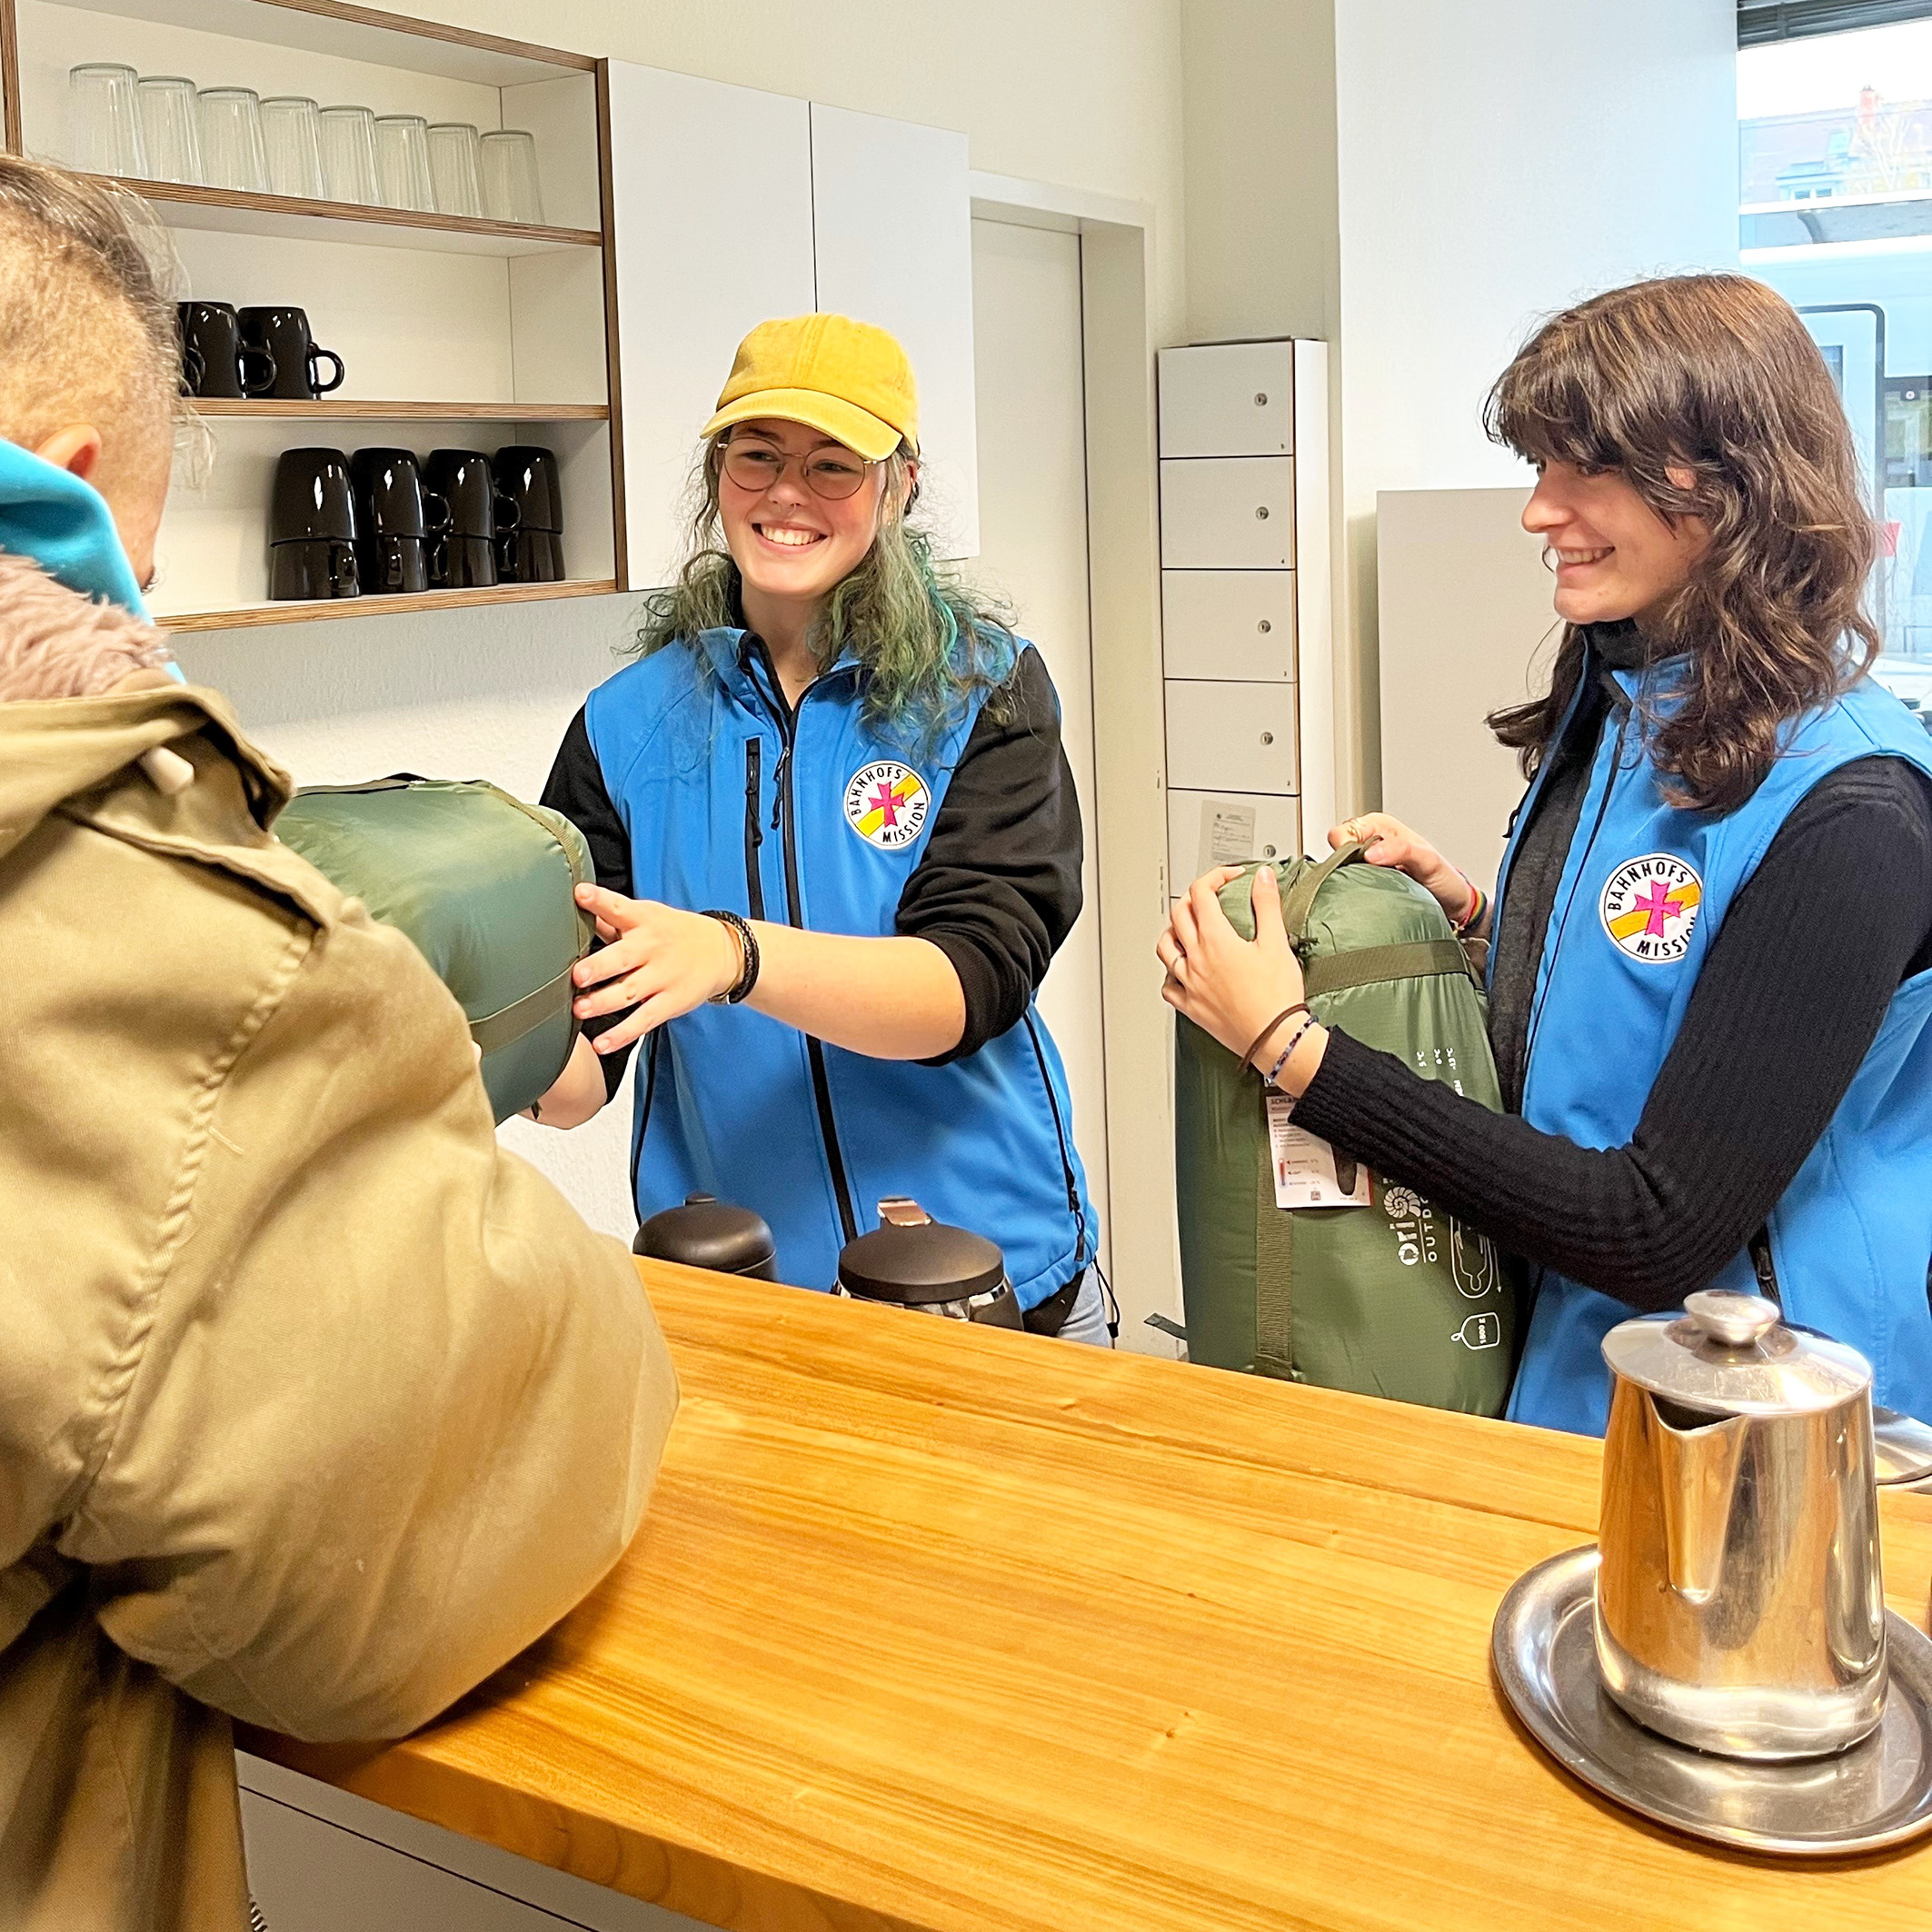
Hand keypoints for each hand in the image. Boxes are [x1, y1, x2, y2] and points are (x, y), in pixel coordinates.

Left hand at [569, 885, 741, 1054]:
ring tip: (581, 1010)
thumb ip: (612, 917)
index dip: (599, 901)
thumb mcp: (648, 916)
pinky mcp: (670, 1003)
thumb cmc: (674, 933)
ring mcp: (662, 977)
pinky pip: (644, 1020)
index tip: (581, 894)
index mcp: (644, 921)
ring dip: (604, 1002)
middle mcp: (652, 948)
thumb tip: (576, 907)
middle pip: (623, 957)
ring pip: (630, 992)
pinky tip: (602, 1044)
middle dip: (600, 966)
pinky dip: (623, 1034)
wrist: (721, 953)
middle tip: (578, 975)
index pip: (620, 908)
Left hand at [1157, 865, 1316, 1079]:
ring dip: (1173, 931)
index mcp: (1215, 940)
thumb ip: (1267, 904)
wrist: (1275, 1037)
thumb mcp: (1277, 942)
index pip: (1201, 894)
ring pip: (1165, 948)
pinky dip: (1171, 973)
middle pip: (1179, 915)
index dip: (1215, 876)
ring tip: (1187, 927)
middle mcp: (1196, 959)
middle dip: (1194, 897)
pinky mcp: (1191, 1007)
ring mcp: (1190, 984)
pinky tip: (1181, 971)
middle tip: (1212, 895)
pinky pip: (1168, 987)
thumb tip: (1262, 878)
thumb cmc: (1277, 997)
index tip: (1231, 877)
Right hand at [1329, 813, 1474, 927]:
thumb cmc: (1444, 879)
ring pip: (1339, 870)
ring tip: (1373, 889)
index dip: (1346, 848)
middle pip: (1336, 851)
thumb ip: (1401, 850)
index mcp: (1379, 826)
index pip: (1343, 832)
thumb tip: (1371, 853)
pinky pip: (1345, 886)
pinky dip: (1352, 892)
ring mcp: (1364, 864)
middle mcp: (1368, 842)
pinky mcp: (1363, 883)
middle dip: (1346, 866)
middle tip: (1370, 879)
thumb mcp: (1428, 861)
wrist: (1452, 906)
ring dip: (1350, 881)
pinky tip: (1367, 897)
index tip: (1362, 864)